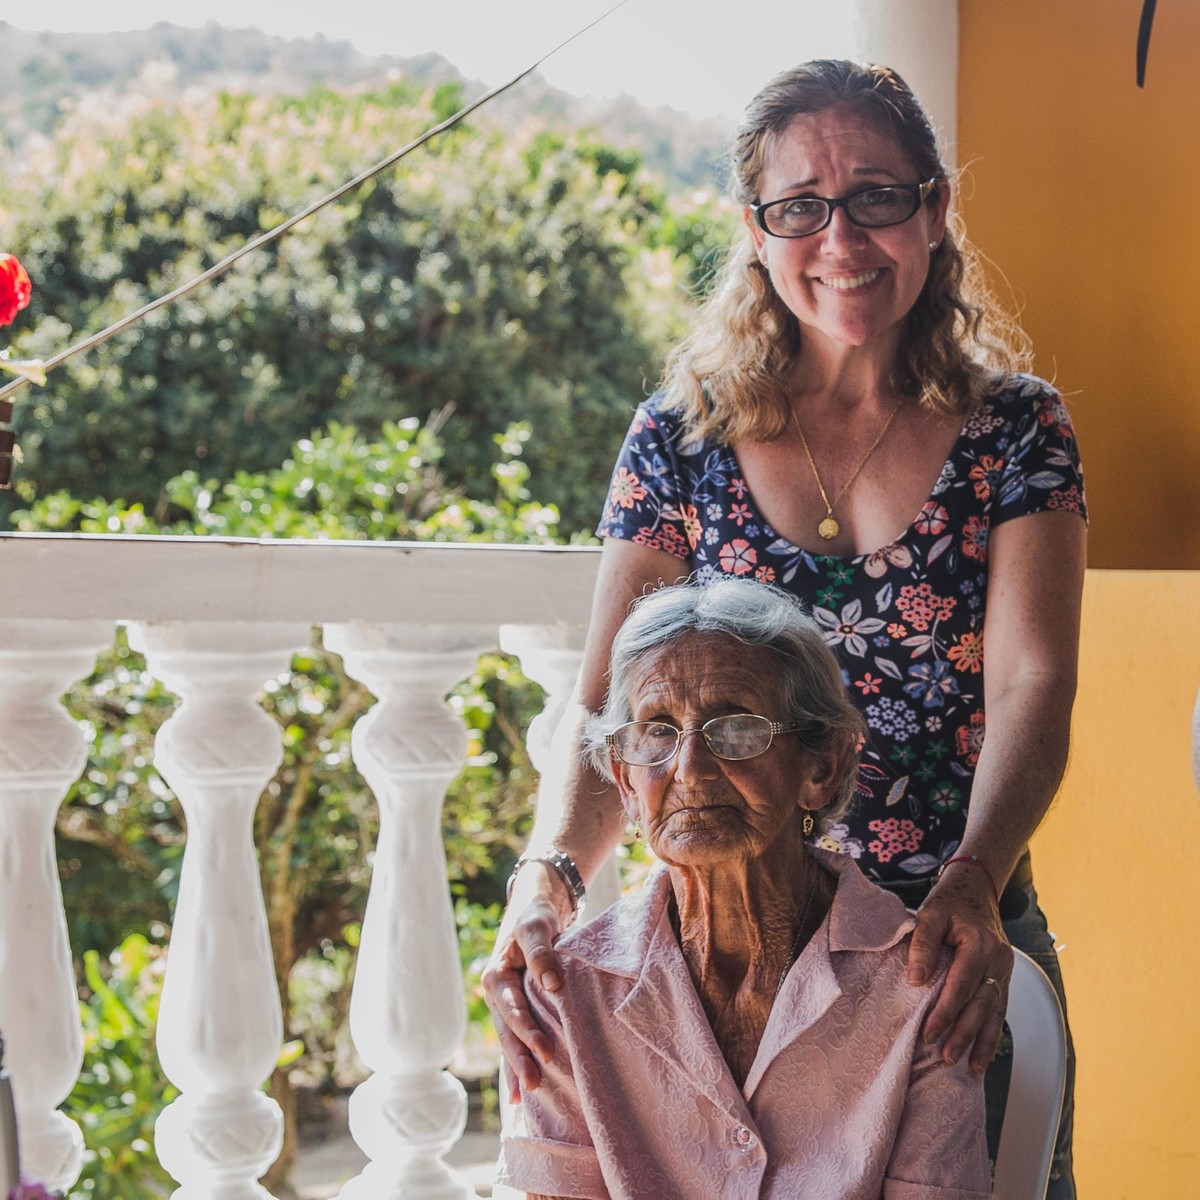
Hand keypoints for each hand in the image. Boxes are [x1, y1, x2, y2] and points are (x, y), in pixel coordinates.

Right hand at [482, 861, 570, 1100]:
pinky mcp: (519, 1010)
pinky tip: (520, 1093)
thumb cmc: (536, 916)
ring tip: (527, 1095)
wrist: (536, 910)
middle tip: (535, 1084)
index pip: (512, 1009)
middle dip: (520, 1058)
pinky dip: (518, 1063)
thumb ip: (541, 953)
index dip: (527, 1031)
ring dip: (518, 1066)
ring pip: (510, 1040)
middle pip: (508, 1031)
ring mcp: (506, 1005)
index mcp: (497, 975)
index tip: (546, 1050)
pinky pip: (517, 1039)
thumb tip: (551, 985)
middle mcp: (497, 994)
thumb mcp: (537, 926)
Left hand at [906, 864, 1013, 1073]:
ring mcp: (1005, 970)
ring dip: (982, 1041)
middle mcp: (998, 959)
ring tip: (971, 1067)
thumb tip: (916, 980)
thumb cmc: (949, 901)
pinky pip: (1000, 1008)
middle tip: (945, 1057)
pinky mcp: (1004, 976)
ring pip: (995, 1011)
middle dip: (964, 1034)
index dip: (945, 1012)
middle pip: (981, 1004)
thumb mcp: (930, 913)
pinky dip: (992, 1032)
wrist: (976, 888)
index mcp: (980, 944)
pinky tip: (984, 1053)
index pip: (961, 985)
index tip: (928, 1033)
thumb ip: (923, 944)